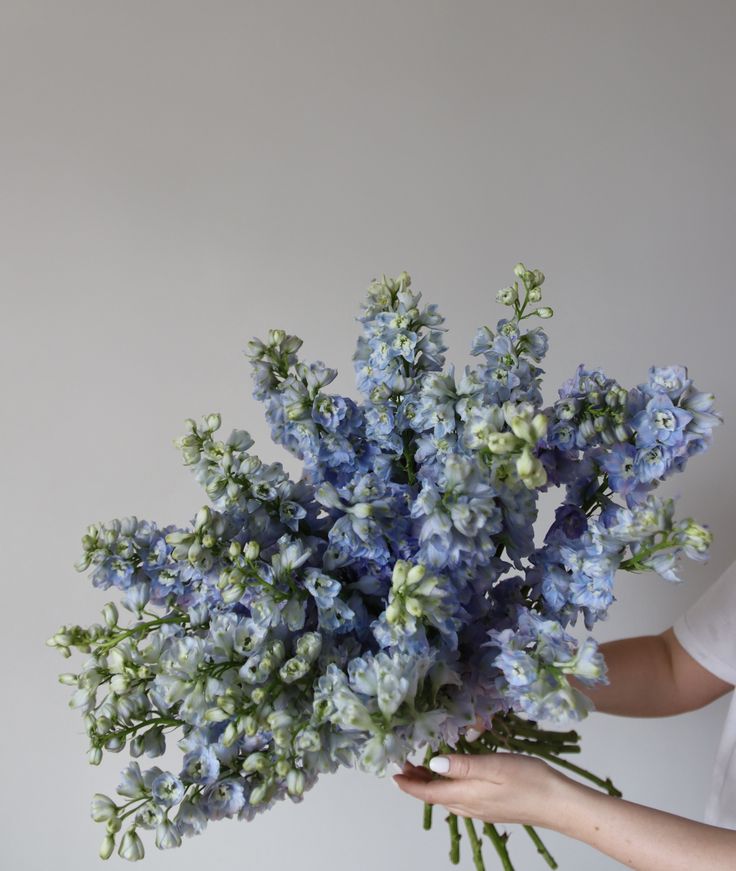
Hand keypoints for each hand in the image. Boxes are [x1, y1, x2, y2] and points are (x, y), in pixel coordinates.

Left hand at [393, 751, 568, 828]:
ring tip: (422, 768)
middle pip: (436, 796)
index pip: (429, 793)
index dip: (409, 785)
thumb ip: (462, 765)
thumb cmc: (529, 780)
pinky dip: (448, 787)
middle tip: (404, 766)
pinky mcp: (493, 808)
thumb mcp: (493, 765)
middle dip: (417, 782)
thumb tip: (433, 763)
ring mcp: (482, 809)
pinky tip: (453, 776)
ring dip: (432, 784)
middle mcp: (470, 806)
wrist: (558, 804)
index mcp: (466, 796)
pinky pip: (461, 799)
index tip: (393, 775)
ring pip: (448, 798)